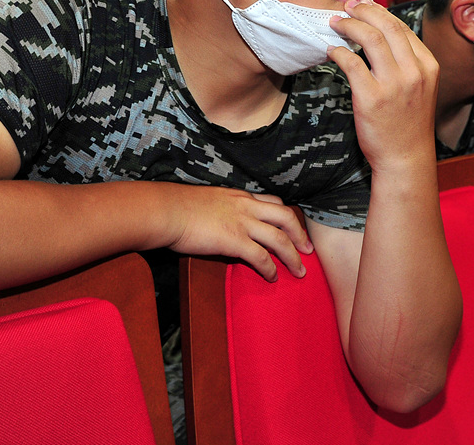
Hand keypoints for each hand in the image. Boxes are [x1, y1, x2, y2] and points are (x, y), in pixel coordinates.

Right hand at [165, 184, 311, 281]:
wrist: (165, 210)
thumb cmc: (177, 207)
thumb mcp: (208, 201)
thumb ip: (222, 210)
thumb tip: (223, 224)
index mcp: (240, 196)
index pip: (274, 203)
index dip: (287, 217)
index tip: (294, 228)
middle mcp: (246, 207)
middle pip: (286, 218)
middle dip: (300, 235)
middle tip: (308, 250)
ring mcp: (242, 223)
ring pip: (280, 239)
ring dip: (293, 257)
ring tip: (300, 271)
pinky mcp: (234, 240)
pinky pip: (261, 257)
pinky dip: (270, 268)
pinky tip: (272, 277)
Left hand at [327, 0, 438, 174]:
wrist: (405, 157)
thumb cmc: (409, 123)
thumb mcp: (421, 87)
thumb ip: (408, 62)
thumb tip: (382, 34)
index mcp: (428, 65)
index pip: (402, 28)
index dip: (380, 13)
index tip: (365, 7)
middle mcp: (414, 72)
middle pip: (387, 26)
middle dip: (363, 11)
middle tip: (347, 8)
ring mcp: (394, 84)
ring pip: (369, 38)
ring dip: (348, 25)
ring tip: (335, 23)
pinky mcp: (372, 97)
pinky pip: (351, 62)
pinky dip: (338, 51)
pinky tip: (332, 50)